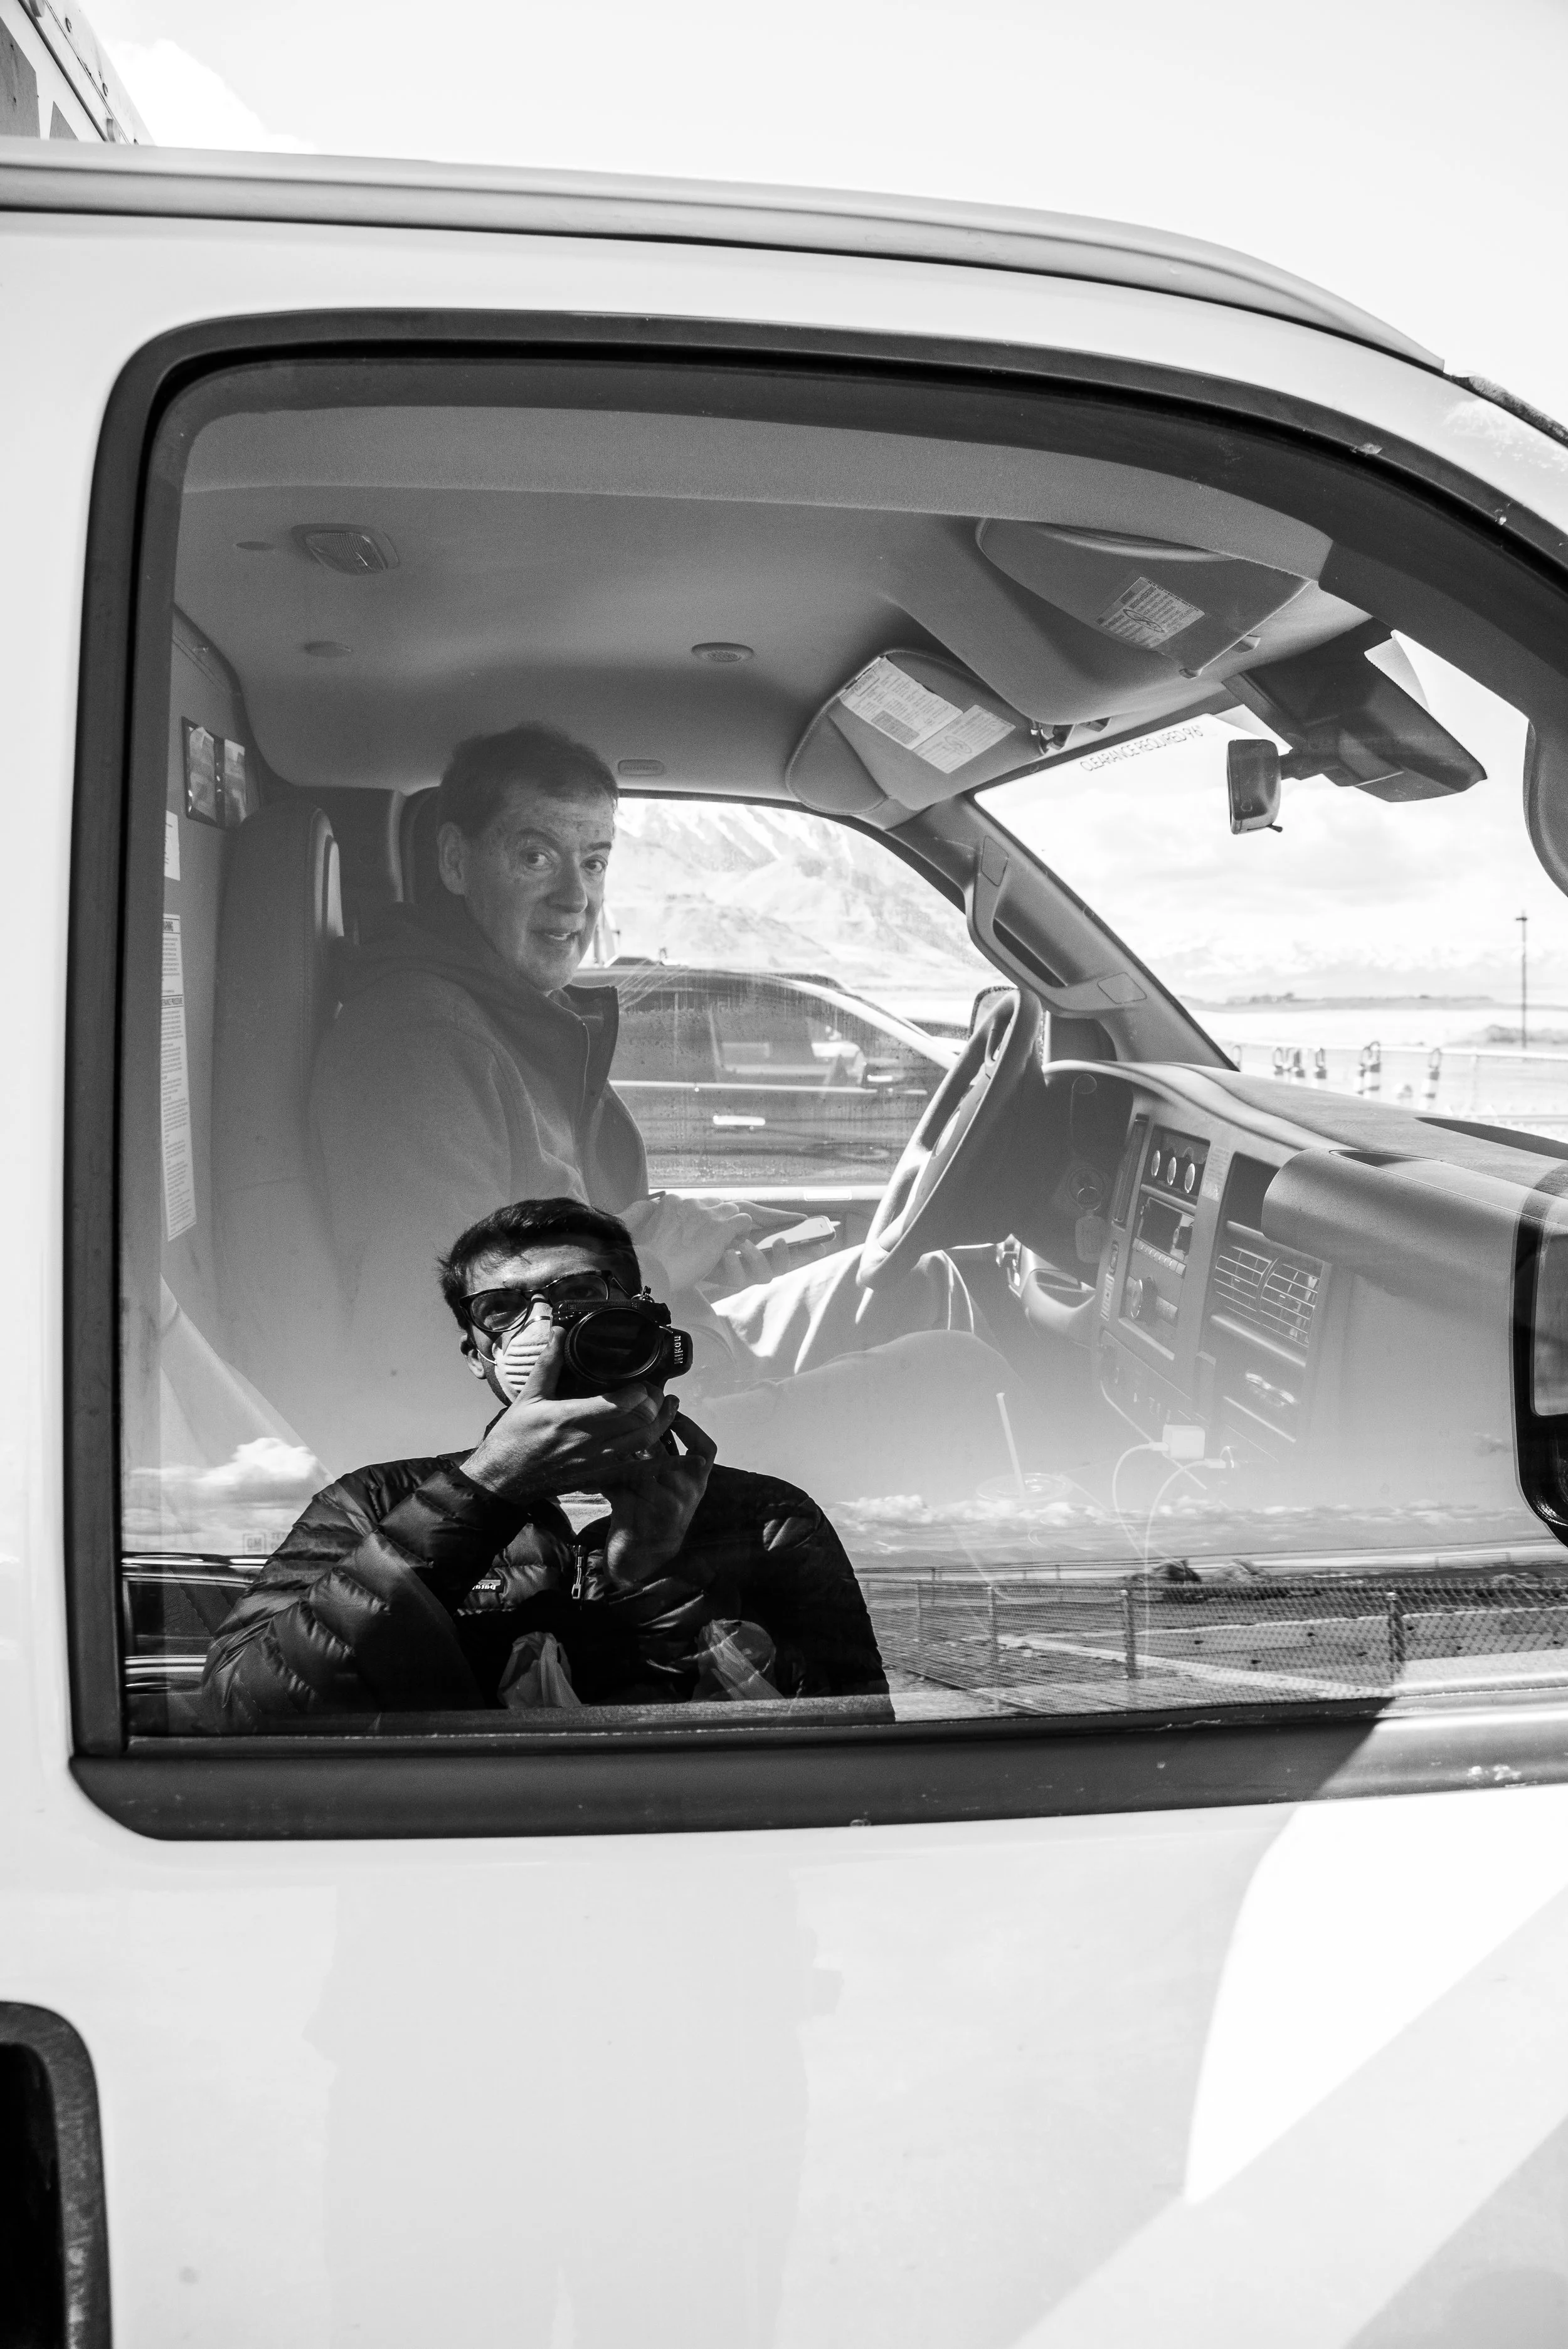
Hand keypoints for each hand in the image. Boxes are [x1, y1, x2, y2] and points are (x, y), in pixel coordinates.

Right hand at [463, 1326, 678, 1501]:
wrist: (502, 1480)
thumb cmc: (512, 1438)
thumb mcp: (527, 1397)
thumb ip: (548, 1364)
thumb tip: (558, 1331)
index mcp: (570, 1418)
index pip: (618, 1404)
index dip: (640, 1391)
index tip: (644, 1379)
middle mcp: (588, 1442)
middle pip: (639, 1423)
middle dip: (657, 1404)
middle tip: (660, 1391)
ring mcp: (596, 1462)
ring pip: (643, 1445)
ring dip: (663, 1425)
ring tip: (671, 1408)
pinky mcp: (598, 1477)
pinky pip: (637, 1471)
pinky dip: (661, 1463)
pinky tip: (683, 1457)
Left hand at [599, 1413, 717, 1585]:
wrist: (645, 1557)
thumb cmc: (657, 1513)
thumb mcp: (674, 1489)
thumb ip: (668, 1458)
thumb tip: (654, 1415)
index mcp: (698, 1483)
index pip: (705, 1450)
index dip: (690, 1428)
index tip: (674, 1411)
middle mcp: (686, 1493)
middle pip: (665, 1454)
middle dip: (646, 1435)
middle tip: (631, 1419)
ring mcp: (663, 1505)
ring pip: (639, 1468)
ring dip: (622, 1452)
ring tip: (609, 1438)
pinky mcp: (637, 1514)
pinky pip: (617, 1485)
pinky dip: (604, 1476)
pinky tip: (593, 1472)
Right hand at [621, 1194, 754, 1291]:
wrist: (652, 1271)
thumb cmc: (648, 1261)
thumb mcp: (650, 1234)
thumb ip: (663, 1225)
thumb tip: (671, 1232)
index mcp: (671, 1202)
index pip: (695, 1203)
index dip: (701, 1218)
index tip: (700, 1233)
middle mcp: (690, 1203)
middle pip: (714, 1203)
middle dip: (717, 1218)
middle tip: (716, 1237)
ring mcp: (707, 1214)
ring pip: (731, 1209)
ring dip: (732, 1223)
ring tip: (731, 1240)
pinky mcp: (721, 1227)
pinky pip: (743, 1220)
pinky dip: (743, 1230)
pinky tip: (738, 1241)